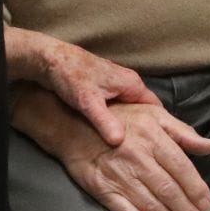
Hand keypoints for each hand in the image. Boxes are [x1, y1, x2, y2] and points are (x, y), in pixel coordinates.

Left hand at [6, 25, 157, 146]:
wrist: (48, 60)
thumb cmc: (70, 75)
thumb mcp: (88, 101)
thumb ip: (105, 121)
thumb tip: (119, 141)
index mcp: (131, 84)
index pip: (156, 108)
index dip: (160, 127)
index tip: (161, 146)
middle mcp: (126, 83)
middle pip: (144, 110)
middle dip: (145, 129)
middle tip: (145, 150)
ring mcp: (114, 86)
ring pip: (130, 110)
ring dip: (129, 125)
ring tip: (129, 146)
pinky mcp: (102, 91)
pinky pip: (117, 109)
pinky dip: (116, 120)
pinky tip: (110, 134)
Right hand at [15, 89, 209, 210]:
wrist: (72, 125)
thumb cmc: (119, 119)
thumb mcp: (153, 115)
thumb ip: (183, 133)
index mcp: (153, 137)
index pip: (182, 168)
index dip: (197, 190)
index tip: (207, 206)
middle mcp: (137, 157)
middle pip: (169, 191)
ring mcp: (118, 175)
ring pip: (151, 205)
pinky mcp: (102, 190)